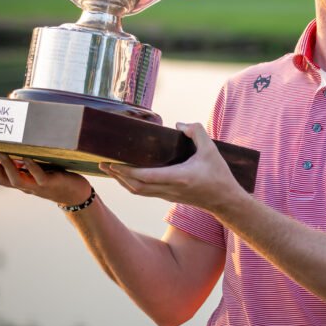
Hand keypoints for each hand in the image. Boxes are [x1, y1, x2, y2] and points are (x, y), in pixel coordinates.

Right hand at [0, 148, 91, 206]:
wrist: (75, 194)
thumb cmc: (55, 177)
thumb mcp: (36, 168)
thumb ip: (24, 161)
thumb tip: (12, 143)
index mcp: (18, 181)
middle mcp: (23, 186)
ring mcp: (36, 186)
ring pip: (15, 179)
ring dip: (5, 165)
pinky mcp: (50, 184)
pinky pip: (38, 177)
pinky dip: (31, 167)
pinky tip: (26, 157)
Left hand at [98, 122, 244, 212]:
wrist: (224, 200)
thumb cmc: (218, 175)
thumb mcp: (211, 149)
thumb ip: (197, 132)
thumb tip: (179, 125)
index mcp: (179, 177)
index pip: (146, 176)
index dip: (127, 171)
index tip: (112, 162)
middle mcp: (169, 189)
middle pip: (135, 187)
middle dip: (116, 176)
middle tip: (101, 163)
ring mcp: (167, 195)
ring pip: (137, 191)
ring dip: (121, 181)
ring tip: (108, 169)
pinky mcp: (167, 197)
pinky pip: (143, 192)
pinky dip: (131, 184)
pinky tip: (125, 175)